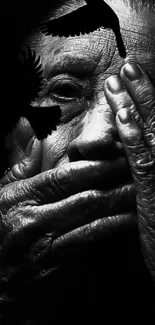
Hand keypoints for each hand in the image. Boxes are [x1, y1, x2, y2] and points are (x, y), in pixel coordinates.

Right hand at [0, 117, 132, 292]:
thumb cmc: (0, 232)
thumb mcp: (1, 196)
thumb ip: (21, 166)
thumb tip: (33, 135)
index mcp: (21, 198)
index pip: (63, 178)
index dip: (94, 166)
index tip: (115, 157)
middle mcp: (34, 220)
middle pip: (84, 197)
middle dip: (115, 183)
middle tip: (136, 173)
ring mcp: (47, 244)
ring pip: (92, 220)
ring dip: (119, 206)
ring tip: (139, 194)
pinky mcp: (58, 266)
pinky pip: (90, 244)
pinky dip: (112, 230)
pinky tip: (128, 221)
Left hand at [104, 61, 154, 281]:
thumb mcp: (152, 194)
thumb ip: (147, 169)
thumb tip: (137, 148)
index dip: (151, 101)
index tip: (134, 81)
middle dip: (145, 91)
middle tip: (128, 66)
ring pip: (152, 133)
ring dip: (135, 104)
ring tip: (119, 79)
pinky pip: (144, 161)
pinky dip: (134, 137)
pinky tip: (122, 118)